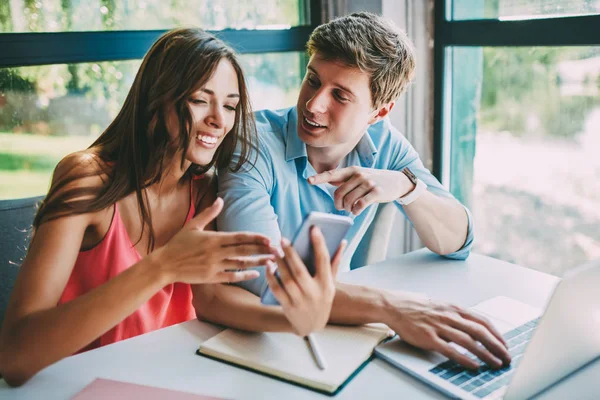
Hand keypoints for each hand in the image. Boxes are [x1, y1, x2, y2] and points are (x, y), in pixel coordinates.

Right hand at [154, 198, 278, 283]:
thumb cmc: (178, 244)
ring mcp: (214, 266)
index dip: (255, 238)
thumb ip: (209, 213)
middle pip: (244, 250)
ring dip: (257, 263)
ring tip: (272, 262)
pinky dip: (244, 276)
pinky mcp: (211, 278)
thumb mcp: (193, 225)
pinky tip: (256, 274)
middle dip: (262, 250)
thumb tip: (220, 199)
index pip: (239, 237)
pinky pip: (231, 277)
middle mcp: (216, 252)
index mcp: (213, 238)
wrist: (164, 264)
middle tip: (278, 250)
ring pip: (240, 264)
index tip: (269, 238)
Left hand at [265, 227, 345, 336]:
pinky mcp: (288, 306)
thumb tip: (342, 242)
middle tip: (283, 239)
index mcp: (326, 284)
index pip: (323, 260)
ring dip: (279, 263)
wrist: (312, 327)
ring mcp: (300, 301)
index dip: (319, 243)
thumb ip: (335, 263)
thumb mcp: (331, 284)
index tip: (314, 229)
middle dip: (291, 253)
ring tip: (275, 250)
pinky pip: (277, 289)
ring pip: (287, 279)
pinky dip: (271, 277)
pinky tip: (269, 266)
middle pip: (300, 270)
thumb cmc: (322, 299)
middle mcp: (314, 293)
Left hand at [308, 167, 413, 215]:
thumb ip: (344, 178)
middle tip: (343, 208)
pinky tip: (358, 210)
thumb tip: (327, 179)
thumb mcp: (360, 175)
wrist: (397, 181)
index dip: (320, 178)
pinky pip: (360, 205)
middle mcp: (359, 175)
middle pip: (339, 193)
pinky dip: (356, 210)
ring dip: (349, 209)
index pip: (332, 174)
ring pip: (349, 201)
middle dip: (339, 204)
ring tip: (352, 208)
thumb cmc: (374, 180)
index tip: (309, 181)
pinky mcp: (377, 192)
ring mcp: (368, 183)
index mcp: (352, 170)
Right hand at [383, 293, 510, 368]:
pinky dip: (465, 359)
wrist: (394, 306)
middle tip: (507, 358)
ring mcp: (439, 327)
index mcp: (454, 308)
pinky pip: (450, 350)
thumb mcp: (440, 306)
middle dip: (497, 346)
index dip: (497, 334)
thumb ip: (456, 315)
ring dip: (485, 354)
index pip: (483, 321)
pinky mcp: (428, 338)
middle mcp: (449, 316)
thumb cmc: (416, 306)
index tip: (505, 345)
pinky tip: (474, 366)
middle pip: (480, 332)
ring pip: (469, 342)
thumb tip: (473, 326)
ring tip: (496, 364)